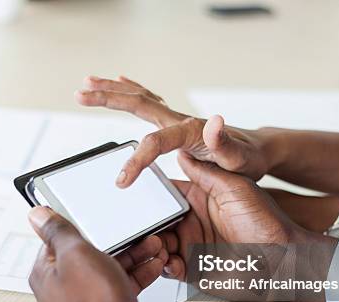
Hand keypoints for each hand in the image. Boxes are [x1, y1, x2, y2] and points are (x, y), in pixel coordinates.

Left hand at [28, 207, 166, 301]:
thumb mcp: (76, 255)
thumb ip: (58, 231)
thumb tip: (37, 214)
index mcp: (46, 273)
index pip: (58, 238)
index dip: (81, 224)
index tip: (97, 215)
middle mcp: (62, 288)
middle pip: (89, 252)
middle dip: (116, 240)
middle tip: (134, 230)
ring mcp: (84, 301)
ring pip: (108, 268)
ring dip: (131, 255)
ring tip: (151, 245)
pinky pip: (119, 285)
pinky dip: (136, 274)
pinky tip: (152, 266)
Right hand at [75, 75, 278, 184]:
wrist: (258, 150)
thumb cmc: (248, 160)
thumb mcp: (241, 160)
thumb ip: (225, 144)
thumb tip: (213, 121)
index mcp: (191, 132)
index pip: (155, 142)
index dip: (136, 161)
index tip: (121, 182)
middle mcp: (180, 120)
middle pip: (138, 103)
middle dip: (108, 98)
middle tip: (80, 93)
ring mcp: (177, 119)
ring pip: (140, 99)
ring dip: (113, 90)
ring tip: (88, 83)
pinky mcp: (176, 123)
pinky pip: (149, 102)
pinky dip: (132, 91)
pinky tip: (121, 83)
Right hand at [159, 153, 336, 301]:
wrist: (282, 259)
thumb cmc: (268, 223)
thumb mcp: (236, 188)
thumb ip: (207, 173)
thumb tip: (183, 153)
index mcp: (199, 198)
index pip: (166, 195)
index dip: (150, 197)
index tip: (137, 198)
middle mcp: (192, 222)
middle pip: (157, 222)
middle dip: (147, 226)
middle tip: (143, 229)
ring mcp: (191, 245)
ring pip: (158, 245)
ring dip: (152, 247)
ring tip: (157, 247)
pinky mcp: (193, 268)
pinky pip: (168, 268)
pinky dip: (163, 267)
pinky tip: (168, 263)